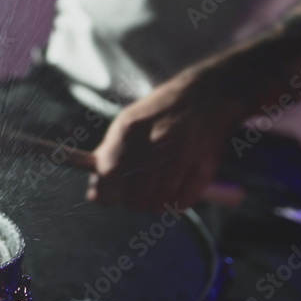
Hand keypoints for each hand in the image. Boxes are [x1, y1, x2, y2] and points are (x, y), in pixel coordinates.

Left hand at [87, 68, 248, 211]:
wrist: (205, 95)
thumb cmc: (159, 112)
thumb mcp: (126, 123)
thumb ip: (108, 155)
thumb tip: (94, 193)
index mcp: (131, 128)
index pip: (108, 173)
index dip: (105, 192)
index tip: (107, 197)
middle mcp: (156, 141)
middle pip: (133, 195)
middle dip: (130, 200)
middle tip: (134, 193)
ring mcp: (182, 154)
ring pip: (157, 203)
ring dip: (152, 204)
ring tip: (154, 192)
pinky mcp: (204, 166)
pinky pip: (182, 202)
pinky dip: (174, 204)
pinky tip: (172, 192)